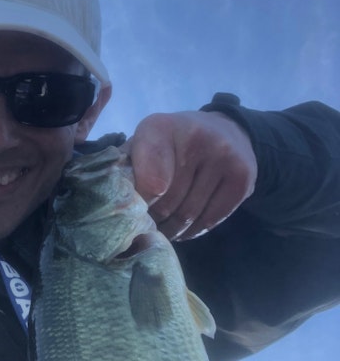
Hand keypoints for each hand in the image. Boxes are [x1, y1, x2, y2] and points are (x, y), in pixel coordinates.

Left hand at [123, 111, 257, 239]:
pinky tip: (183, 230)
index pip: (146, 183)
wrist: (224, 131)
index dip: (139, 205)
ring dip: (172, 231)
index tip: (134, 212)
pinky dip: (193, 231)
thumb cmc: (171, 143)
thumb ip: (128, 166)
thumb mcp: (144, 144)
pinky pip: (211, 220)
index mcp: (161, 128)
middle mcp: (198, 138)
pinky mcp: (243, 179)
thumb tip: (118, 202)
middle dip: (153, 220)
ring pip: (189, 216)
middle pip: (167, 204)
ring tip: (162, 232)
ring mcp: (225, 158)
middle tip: (146, 227)